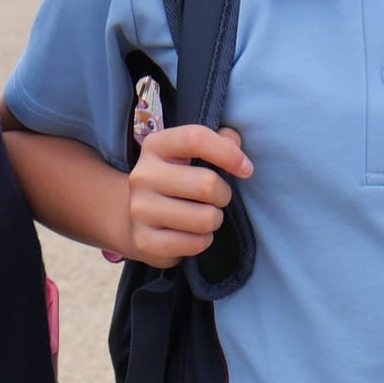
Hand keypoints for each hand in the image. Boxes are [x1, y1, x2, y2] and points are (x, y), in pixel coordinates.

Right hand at [123, 123, 251, 265]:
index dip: (228, 153)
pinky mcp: (145, 241)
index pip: (195, 139)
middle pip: (207, 185)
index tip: (246, 170)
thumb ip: (219, 140)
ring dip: (214, 220)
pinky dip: (203, 241)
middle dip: (223, 195)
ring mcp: (140, 210)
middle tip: (217, 199)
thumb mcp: (192, 153)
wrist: (137, 219)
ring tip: (203, 217)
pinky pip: (195, 244)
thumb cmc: (178, 180)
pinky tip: (192, 234)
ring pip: (204, 219)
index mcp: (156, 146)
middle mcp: (143, 176)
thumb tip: (235, 144)